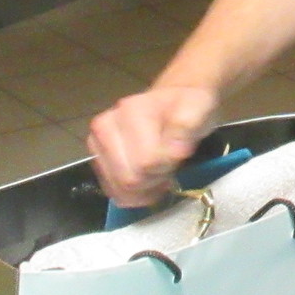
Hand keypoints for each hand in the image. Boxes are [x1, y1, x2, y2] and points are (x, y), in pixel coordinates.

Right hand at [87, 84, 220, 205]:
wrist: (173, 100)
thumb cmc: (186, 107)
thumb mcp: (198, 108)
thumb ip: (187, 125)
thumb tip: (173, 151)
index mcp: (130, 111)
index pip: (147, 162)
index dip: (167, 166)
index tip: (178, 156)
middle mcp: (106, 125)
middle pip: (129, 179)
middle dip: (154, 180)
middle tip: (168, 167)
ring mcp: (97, 143)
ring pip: (118, 189)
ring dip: (143, 190)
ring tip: (158, 174)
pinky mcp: (96, 158)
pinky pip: (112, 191)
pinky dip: (132, 194)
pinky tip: (146, 183)